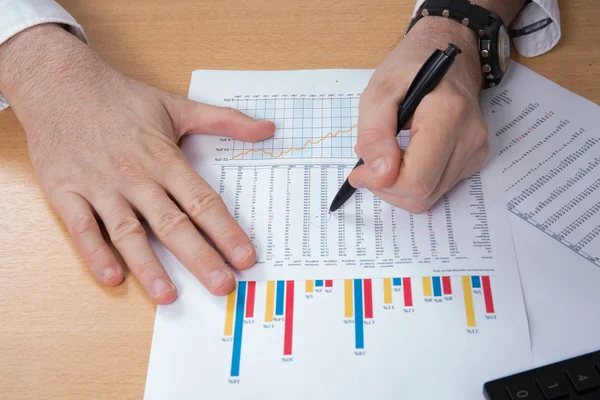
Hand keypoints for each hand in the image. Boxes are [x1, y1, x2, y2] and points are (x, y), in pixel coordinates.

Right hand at [0, 24, 274, 303]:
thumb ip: (225, 120)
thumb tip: (268, 129)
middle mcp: (136, 178)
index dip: (226, 231)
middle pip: (173, 224)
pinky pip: (81, 229)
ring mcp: (100, 187)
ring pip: (128, 232)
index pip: (203, 202)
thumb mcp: (178, 105)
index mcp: (165, 159)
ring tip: (169, 296)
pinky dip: (95, 254)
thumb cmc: (121, 98)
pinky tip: (112, 278)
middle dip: (200, 257)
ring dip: (149, 266)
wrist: (60, 85)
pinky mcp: (67, 193)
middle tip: (222, 286)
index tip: (246, 257)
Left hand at [349, 18, 488, 213]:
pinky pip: (437, 188)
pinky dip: (413, 181)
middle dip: (387, 187)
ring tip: (387, 155)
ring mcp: (475, 151)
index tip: (359, 172)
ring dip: (398, 187)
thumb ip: (374, 134)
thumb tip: (378, 174)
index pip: (417, 179)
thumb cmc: (411, 67)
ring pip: (429, 197)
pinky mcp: (473, 160)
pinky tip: (404, 157)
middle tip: (369, 163)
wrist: (448, 54)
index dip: (382, 184)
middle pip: (423, 194)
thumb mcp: (378, 92)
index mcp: (448, 115)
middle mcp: (469, 138)